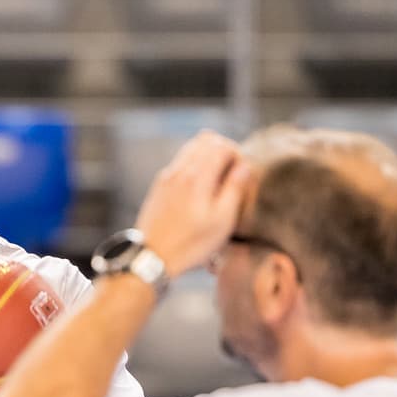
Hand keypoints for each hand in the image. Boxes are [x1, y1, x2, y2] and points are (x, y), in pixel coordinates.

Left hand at [133, 130, 253, 276]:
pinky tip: (201, 187)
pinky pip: (180, 162)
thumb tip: (244, 167)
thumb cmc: (191, 244)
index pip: (222, 145)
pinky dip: (195, 165)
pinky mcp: (159, 185)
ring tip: (218, 179)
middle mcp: (180, 170)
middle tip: (232, 172)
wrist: (152, 257)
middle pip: (206, 139)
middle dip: (224, 150)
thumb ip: (234, 190)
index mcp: (197, 177)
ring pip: (191, 147)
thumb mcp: (221, 221)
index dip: (238, 154)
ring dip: (209, 155)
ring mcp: (167, 175)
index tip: (242, 174)